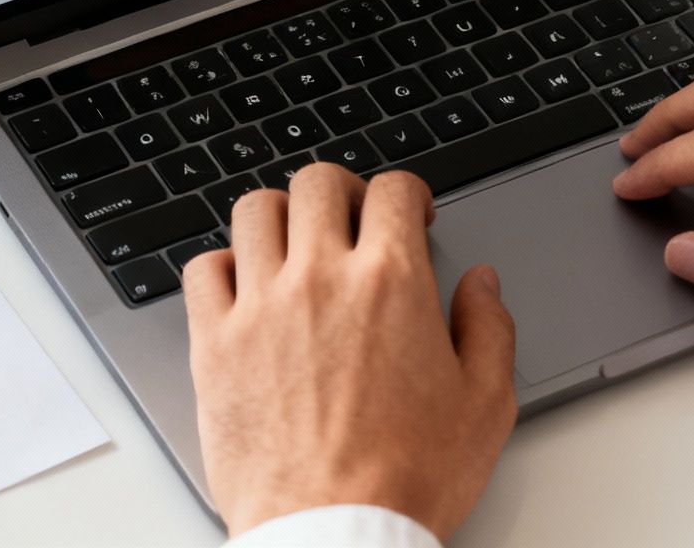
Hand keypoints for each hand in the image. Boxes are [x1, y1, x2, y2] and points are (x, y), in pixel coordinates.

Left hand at [183, 163, 515, 540]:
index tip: (409, 211)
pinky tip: (246, 288)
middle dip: (342, 191)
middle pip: (317, 182)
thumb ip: (489, 329)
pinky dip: (224, 266)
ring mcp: (260, 306)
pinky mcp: (215, 344)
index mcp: (391, 283)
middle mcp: (321, 278)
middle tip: (352, 219)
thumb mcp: (486, 405)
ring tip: (295, 244)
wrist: (335, 532)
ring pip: (255, 210)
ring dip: (280, 216)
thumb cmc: (407, 478)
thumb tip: (481, 284)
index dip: (407, 192)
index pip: (393, 190)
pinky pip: (204, 269)